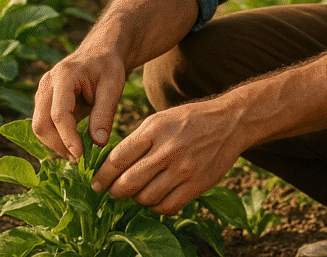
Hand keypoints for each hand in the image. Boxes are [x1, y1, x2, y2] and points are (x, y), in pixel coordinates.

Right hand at [32, 46, 125, 160]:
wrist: (100, 52)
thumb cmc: (108, 67)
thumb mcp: (113, 86)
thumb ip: (105, 113)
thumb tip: (98, 143)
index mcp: (64, 76)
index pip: (59, 114)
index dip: (67, 138)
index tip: (80, 156)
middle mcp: (47, 83)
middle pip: (41, 122)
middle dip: (58, 145)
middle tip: (79, 159)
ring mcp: (42, 91)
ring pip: (39, 125)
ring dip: (55, 143)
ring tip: (77, 154)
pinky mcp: (43, 100)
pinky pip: (43, 123)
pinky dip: (55, 137)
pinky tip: (71, 145)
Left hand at [91, 99, 243, 214]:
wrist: (229, 122)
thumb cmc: (190, 120)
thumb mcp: (161, 119)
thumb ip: (138, 140)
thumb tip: (111, 166)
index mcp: (155, 129)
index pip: (118, 158)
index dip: (103, 175)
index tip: (97, 183)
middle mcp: (168, 149)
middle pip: (128, 183)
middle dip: (115, 191)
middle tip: (114, 191)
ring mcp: (183, 169)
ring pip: (145, 198)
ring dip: (137, 198)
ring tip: (139, 190)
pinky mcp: (197, 184)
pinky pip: (166, 207)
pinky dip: (156, 206)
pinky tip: (157, 196)